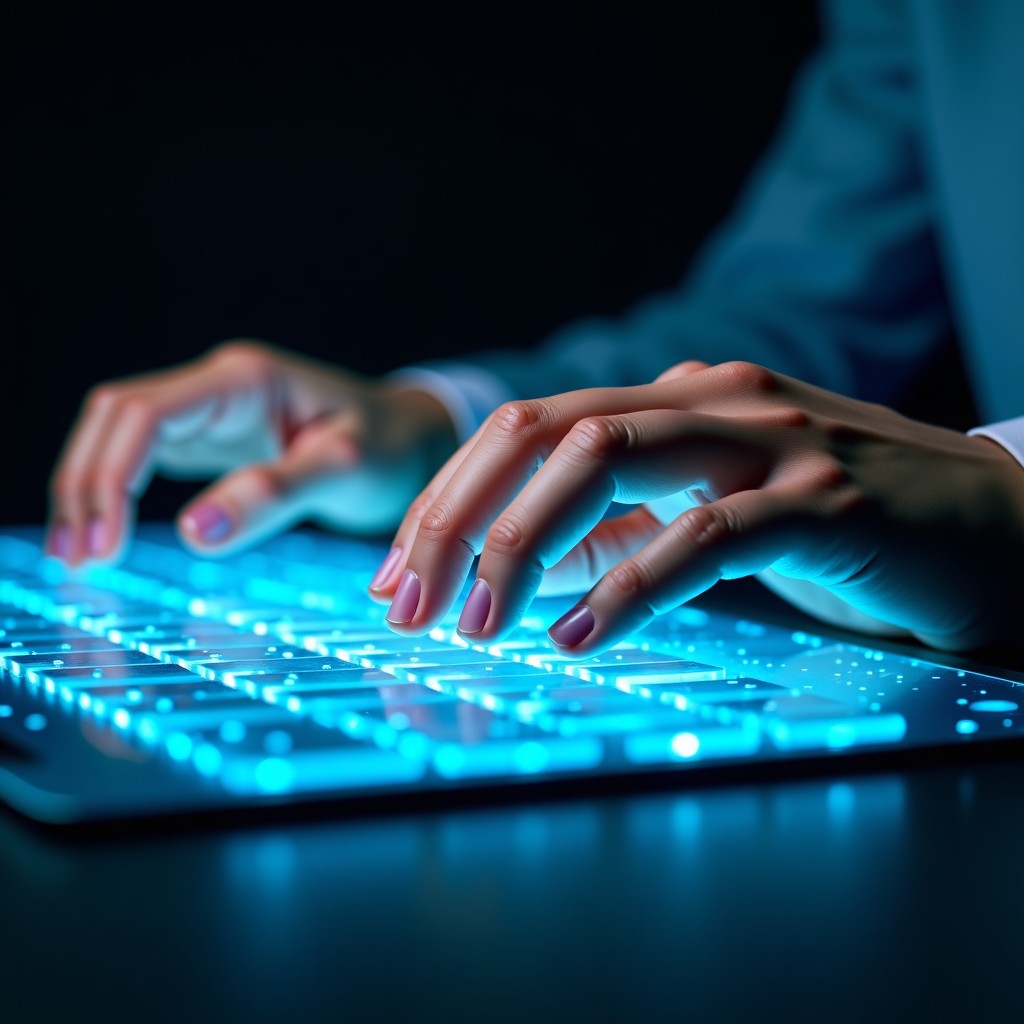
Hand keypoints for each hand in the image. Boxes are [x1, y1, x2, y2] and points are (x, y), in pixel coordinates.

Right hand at [47, 340, 456, 563]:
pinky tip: (105, 534)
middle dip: (85, 484)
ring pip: (119, 434)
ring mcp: (210, 409)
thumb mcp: (343, 470)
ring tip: (77, 557)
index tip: (104, 546)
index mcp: (244, 381)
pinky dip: (115, 492)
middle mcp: (217, 386)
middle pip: (115, 418)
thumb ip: (274, 495)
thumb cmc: (387, 447)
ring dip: (90, 487)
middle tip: (79, 561)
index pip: (144, 413)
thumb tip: (196, 535)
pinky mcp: (211, 437)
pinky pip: (142, 454)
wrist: (409, 437)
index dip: (109, 477)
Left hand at [368, 360, 1023, 653]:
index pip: (527, 429)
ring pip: (606, 463)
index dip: (449, 499)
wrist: (996, 528)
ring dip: (522, 546)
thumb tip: (539, 562)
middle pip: (542, 433)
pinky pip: (704, 534)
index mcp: (676, 403)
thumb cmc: (846, 529)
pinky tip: (579, 634)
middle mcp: (711, 402)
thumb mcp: (715, 514)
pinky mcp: (824, 501)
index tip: (399, 573)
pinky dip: (630, 583)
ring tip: (478, 624)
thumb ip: (633, 522)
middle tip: (408, 603)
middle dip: (457, 518)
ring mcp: (769, 443)